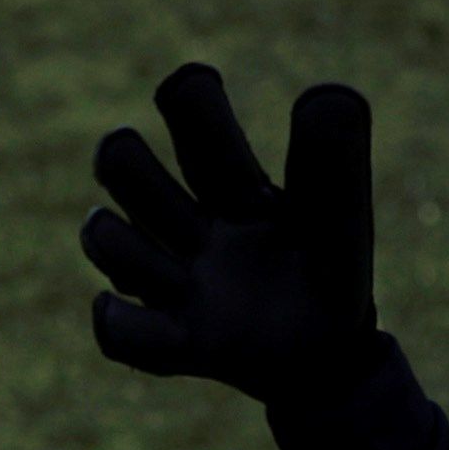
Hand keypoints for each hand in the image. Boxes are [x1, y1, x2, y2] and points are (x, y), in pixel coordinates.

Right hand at [83, 63, 376, 401]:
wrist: (331, 356)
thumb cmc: (330, 271)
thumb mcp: (343, 217)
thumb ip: (336, 162)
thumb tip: (327, 93)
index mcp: (233, 181)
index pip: (191, 111)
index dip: (189, 97)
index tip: (205, 94)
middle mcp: (189, 222)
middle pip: (121, 161)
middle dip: (123, 160)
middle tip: (177, 200)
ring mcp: (174, 280)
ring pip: (105, 238)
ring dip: (122, 248)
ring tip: (175, 272)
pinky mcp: (174, 343)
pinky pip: (116, 332)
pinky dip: (117, 322)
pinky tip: (148, 319)